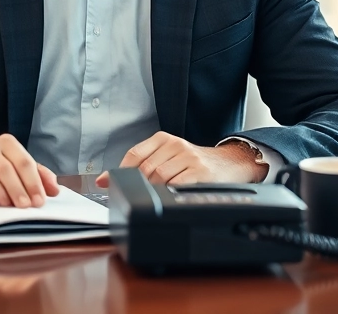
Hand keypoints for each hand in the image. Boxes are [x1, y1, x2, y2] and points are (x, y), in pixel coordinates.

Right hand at [0, 134, 59, 208]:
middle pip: (6, 169)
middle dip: (18, 190)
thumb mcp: (12, 166)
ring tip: (8, 207)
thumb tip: (54, 189)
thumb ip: (35, 174)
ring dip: (1, 193)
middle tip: (26, 207)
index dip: (33, 182)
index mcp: (5, 143)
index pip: (23, 161)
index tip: (39, 201)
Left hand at [94, 132, 267, 187]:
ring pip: (158, 178)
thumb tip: (106, 181)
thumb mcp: (170, 157)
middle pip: (144, 169)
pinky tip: (171, 197)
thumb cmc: (196, 164)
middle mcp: (176, 145)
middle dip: (137, 187)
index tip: (105, 184)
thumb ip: (142, 166)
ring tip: (158, 198)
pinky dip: (168, 194)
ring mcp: (189, 158)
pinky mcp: (201, 173)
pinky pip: (176, 186)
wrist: (231, 164)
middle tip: (137, 198)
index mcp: (164, 139)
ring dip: (153, 192)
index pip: (134, 154)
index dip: (117, 171)